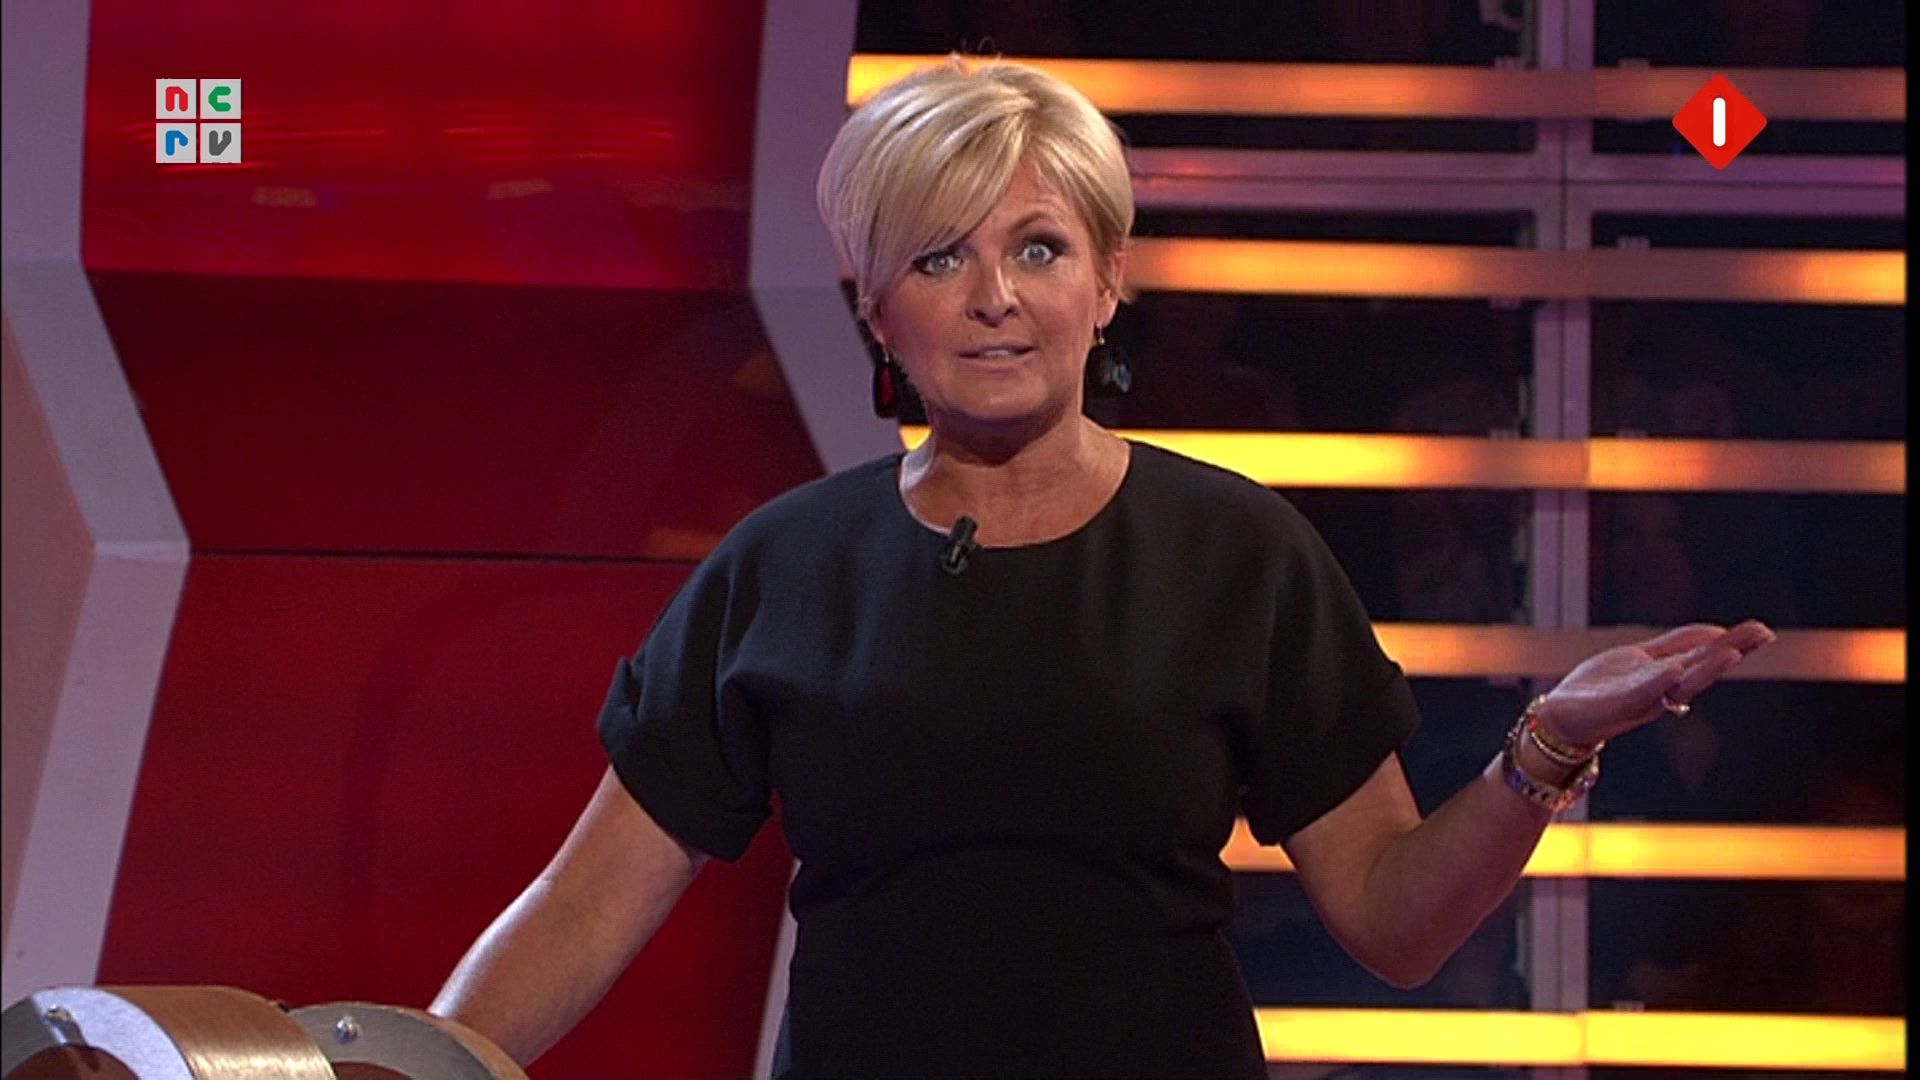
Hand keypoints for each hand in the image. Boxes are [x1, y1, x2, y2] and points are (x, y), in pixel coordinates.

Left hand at [1537, 620, 1775, 746]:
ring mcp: (1639, 700)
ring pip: (1678, 685)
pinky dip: (1658, 684)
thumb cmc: (1603, 687)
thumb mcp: (1645, 659)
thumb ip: (1677, 646)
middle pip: (1701, 670)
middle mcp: (1661, 691)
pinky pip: (1639, 695)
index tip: (1764, 630)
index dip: (1735, 644)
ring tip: (1729, 651)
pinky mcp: (1614, 706)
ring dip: (1704, 669)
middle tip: (1761, 636)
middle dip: (1730, 653)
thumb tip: (1717, 630)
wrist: (1562, 717)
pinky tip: (1673, 670)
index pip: (1706, 656)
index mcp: (1669, 677)